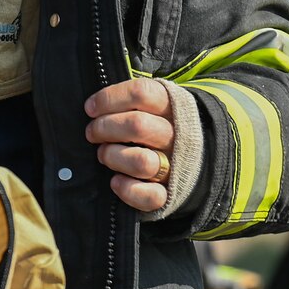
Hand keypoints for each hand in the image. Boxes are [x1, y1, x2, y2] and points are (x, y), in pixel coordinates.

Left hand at [85, 78, 175, 213]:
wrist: (197, 156)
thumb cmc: (159, 124)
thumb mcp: (153, 104)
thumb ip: (129, 101)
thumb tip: (93, 107)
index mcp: (171, 106)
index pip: (141, 93)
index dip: (108, 99)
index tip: (90, 108)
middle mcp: (176, 134)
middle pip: (137, 125)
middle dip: (104, 128)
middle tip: (92, 133)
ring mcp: (175, 164)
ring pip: (141, 162)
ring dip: (113, 157)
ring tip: (104, 154)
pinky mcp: (171, 192)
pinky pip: (150, 196)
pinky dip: (128, 190)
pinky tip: (116, 181)